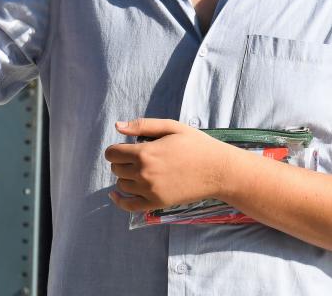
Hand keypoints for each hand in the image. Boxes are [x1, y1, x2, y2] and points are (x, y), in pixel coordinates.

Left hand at [104, 118, 234, 211]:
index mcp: (145, 152)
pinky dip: (119, 200)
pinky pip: (129, 206)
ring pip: (122, 184)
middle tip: (136, 157)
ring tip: (139, 170)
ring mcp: (150, 190)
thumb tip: (117, 126)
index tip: (125, 148)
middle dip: (121, 162)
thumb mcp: (171, 127)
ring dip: (125, 177)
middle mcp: (144, 173)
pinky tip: (115, 195)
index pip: (113, 153)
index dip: (116, 149)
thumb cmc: (196, 145)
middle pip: (116, 168)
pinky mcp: (157, 203)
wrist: (218, 171)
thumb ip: (142, 125)